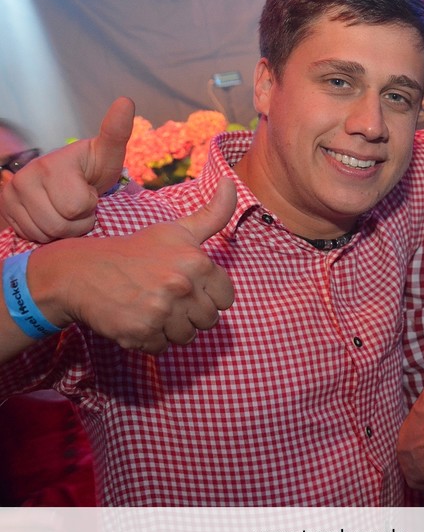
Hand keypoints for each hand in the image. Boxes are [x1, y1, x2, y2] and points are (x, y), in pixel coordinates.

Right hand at [1, 97, 133, 242]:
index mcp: (53, 164)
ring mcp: (11, 193)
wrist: (69, 178)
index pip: (76, 206)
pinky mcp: (6, 208)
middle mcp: (25, 177)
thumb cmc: (93, 168)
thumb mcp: (109, 153)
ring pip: (45, 234)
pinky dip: (47, 234)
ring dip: (64, 230)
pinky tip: (54, 215)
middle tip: (81, 205)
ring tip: (68, 210)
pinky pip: (31, 237)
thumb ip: (116, 132)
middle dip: (78, 221)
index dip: (90, 205)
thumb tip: (126, 101)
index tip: (89, 189)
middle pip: (59, 225)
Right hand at [36, 178, 236, 352]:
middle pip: (208, 320)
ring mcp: (161, 311)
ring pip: (187, 337)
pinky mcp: (140, 333)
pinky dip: (150, 339)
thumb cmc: (135, 251)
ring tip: (151, 307)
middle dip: (190, 313)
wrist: (81, 272)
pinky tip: (137, 318)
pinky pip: (162, 348)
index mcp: (197, 262)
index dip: (208, 295)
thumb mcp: (177, 230)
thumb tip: (232, 183)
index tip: (188, 287)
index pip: (226, 298)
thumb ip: (213, 214)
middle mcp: (182, 286)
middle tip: (164, 297)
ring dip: (171, 328)